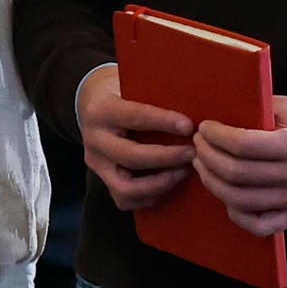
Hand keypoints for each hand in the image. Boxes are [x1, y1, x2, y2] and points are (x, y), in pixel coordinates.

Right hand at [76, 65, 195, 210]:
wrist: (94, 108)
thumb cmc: (125, 95)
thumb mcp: (133, 88)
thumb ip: (155, 98)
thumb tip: (193, 109)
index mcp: (102, 110)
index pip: (133, 116)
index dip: (162, 122)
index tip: (189, 126)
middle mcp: (93, 139)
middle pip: (131, 156)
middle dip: (166, 158)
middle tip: (192, 153)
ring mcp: (96, 164)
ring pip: (126, 187)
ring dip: (160, 183)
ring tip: (183, 172)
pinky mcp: (102, 181)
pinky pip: (126, 199)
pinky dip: (150, 195)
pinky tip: (169, 183)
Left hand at [191, 96, 286, 236]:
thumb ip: (262, 109)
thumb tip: (223, 111)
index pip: (244, 144)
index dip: (216, 136)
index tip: (204, 128)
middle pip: (237, 174)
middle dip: (208, 157)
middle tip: (198, 145)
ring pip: (242, 201)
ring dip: (213, 183)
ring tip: (204, 166)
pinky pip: (260, 225)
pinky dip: (236, 214)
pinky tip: (225, 196)